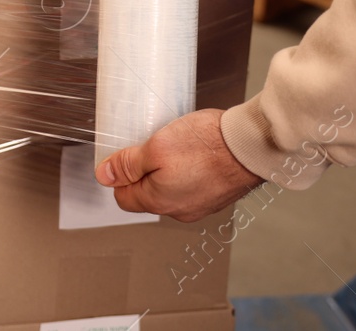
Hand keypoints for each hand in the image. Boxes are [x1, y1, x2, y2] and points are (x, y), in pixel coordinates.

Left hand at [94, 109, 262, 222]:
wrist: (250, 145)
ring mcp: (200, 205)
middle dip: (144, 171)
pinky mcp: (216, 196)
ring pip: (170, 189)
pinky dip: (188, 170)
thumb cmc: (208, 145)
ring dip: (167, 169)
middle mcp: (179, 210)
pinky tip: (195, 152)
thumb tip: (104, 175)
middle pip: (146, 194)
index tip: (125, 156)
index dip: (120, 175)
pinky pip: (191, 185)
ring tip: (176, 146)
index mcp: (159, 201)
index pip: (123, 197)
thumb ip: (128, 164)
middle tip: (151, 146)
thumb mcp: (156, 147)